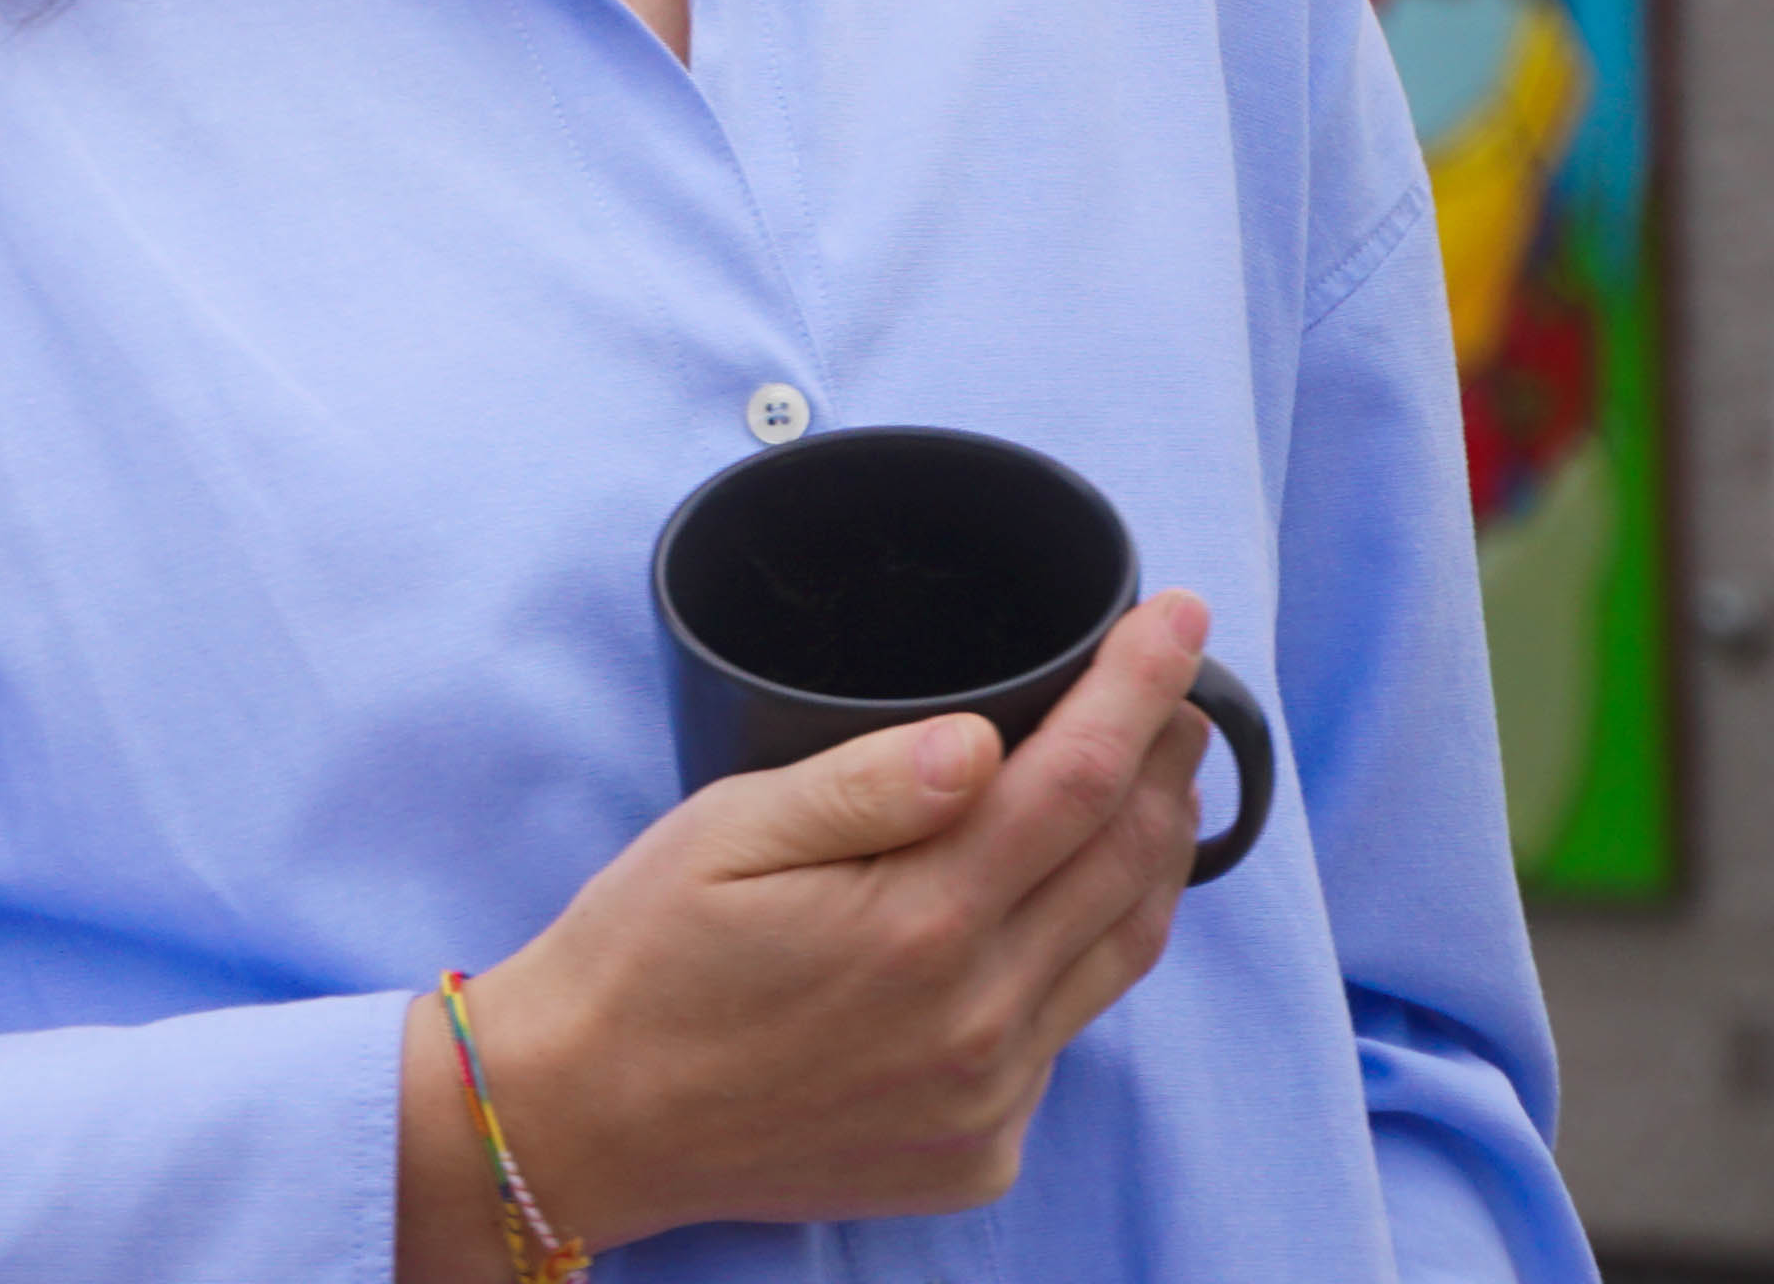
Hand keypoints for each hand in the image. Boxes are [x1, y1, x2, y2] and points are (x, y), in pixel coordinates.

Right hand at [398, 594, 1218, 1269]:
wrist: (592, 1120)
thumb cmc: (643, 957)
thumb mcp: (722, 836)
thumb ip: (861, 787)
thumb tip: (984, 742)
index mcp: (918, 924)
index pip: (1078, 780)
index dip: (1140, 690)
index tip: (1181, 619)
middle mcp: (977, 1020)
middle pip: (1125, 863)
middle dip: (1166, 764)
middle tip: (1177, 696)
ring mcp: (988, 1098)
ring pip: (1121, 954)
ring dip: (1152, 858)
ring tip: (1154, 786)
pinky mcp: (979, 1153)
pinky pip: (1067, 1037)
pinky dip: (1085, 956)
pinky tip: (1059, 910)